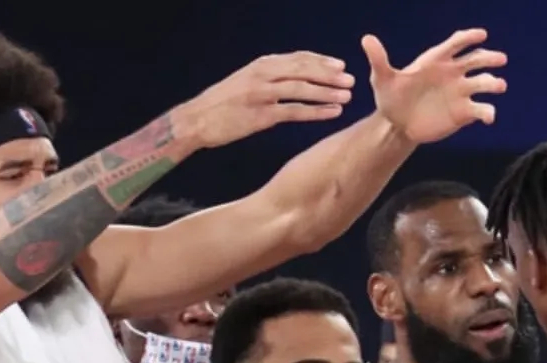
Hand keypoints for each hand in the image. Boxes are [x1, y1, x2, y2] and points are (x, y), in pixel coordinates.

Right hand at [188, 53, 355, 147]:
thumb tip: (287, 80)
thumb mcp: (244, 83)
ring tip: (347, 96)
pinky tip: (333, 113)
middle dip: (329, 74)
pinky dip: (317, 112)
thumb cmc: (221, 105)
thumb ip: (266, 79)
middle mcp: (263, 74)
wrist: (197, 120)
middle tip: (350, 79)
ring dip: (327, 92)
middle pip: (304, 70)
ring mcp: (263, 94)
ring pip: (303, 89)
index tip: (339, 65)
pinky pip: (295, 111)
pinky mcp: (262, 115)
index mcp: (261, 65)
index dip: (320, 61)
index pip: (297, 58)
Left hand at [363, 29, 507, 144]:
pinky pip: (480, 110)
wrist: (398, 125)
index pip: (457, 43)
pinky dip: (487, 112)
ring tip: (499, 86)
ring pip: (483, 83)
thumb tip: (366, 39)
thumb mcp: (382, 79)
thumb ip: (379, 60)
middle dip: (489, 58)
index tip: (481, 35)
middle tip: (501, 59)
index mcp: (436, 60)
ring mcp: (460, 93)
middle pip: (476, 60)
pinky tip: (489, 116)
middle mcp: (453, 73)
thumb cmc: (391, 98)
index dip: (469, 38)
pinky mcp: (463, 113)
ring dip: (493, 83)